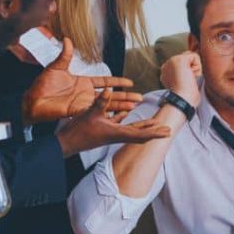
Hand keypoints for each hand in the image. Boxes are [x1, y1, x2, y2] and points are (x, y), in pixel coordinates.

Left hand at [22, 39, 140, 124]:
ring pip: (107, 105)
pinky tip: (119, 115)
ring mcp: (84, 104)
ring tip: (135, 107)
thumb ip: (65, 54)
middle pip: (111, 95)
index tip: (130, 82)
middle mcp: (86, 94)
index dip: (117, 82)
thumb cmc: (42, 85)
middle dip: (126, 96)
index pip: (105, 82)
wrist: (32, 101)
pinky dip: (108, 113)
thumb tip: (68, 39)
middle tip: (140, 98)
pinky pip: (97, 112)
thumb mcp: (56, 67)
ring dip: (122, 106)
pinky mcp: (79, 112)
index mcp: (83, 82)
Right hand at [56, 90, 170, 156]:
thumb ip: (100, 102)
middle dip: (154, 131)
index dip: (155, 133)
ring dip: (143, 126)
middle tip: (168, 129)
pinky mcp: (104, 130)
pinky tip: (127, 114)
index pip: (140, 134)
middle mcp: (116, 135)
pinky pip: (120, 125)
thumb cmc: (78, 132)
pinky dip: (126, 120)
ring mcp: (110, 133)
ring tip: (154, 122)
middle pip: (140, 134)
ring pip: (131, 129)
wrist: (65, 143)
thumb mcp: (90, 114)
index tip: (167, 132)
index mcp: (117, 133)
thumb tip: (109, 90)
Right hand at [160, 51, 202, 106]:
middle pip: (188, 58)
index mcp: (166, 71)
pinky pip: (196, 57)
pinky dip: (197, 68)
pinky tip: (190, 76)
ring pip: (192, 57)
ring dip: (195, 69)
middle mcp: (167, 64)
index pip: (184, 63)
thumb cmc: (185, 97)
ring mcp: (172, 60)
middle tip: (187, 82)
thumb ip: (186, 73)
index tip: (185, 83)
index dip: (189, 71)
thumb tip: (193, 70)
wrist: (182, 100)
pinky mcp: (180, 59)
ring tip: (188, 79)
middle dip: (192, 69)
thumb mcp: (184, 84)